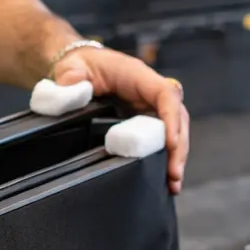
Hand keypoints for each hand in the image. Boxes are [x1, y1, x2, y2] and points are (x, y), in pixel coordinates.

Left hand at [53, 48, 189, 194]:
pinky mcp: (145, 120)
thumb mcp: (70, 69)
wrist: (78, 67)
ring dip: (176, 156)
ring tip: (173, 184)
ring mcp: (148, 106)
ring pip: (174, 129)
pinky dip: (166, 157)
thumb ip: (71, 83)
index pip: (164, 94)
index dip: (171, 118)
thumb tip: (72, 98)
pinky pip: (162, 136)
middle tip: (174, 175)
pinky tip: (165, 178)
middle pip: (177, 116)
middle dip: (178, 147)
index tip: (170, 144)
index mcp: (135, 75)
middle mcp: (148, 91)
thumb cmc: (78, 65)